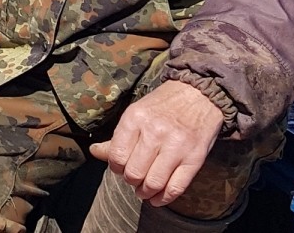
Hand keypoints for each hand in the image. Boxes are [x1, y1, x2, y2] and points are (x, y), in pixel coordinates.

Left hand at [87, 80, 222, 207]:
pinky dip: (164, 198)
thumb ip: (117, 136)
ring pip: (153, 183)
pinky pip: (176, 187)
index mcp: (135, 118)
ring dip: (145, 192)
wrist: (199, 95)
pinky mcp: (195, 158)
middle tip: (134, 179)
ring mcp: (176, 146)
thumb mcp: (136, 113)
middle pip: (134, 173)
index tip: (121, 168)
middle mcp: (155, 132)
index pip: (117, 156)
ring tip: (144, 190)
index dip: (116, 168)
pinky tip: (157, 198)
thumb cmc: (163, 106)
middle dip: (131, 181)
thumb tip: (94, 152)